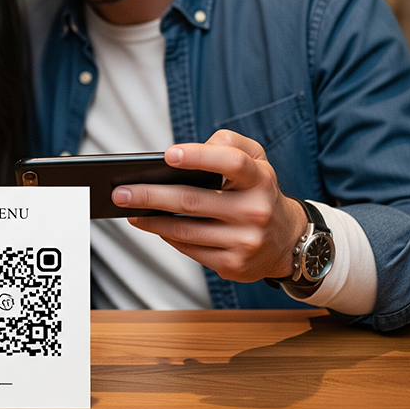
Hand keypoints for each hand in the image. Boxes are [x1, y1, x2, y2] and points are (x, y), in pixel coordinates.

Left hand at [111, 130, 307, 281]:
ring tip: (128, 209)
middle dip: (150, 195)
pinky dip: (166, 236)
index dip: (198, 157)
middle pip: (192, 200)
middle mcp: (255, 210)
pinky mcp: (234, 265)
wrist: (288, 239)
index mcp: (259, 178)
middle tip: (121, 191)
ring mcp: (245, 241)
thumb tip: (188, 150)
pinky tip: (151, 225)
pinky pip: (189, 249)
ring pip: (184, 230)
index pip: (230, 162)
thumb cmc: (258, 190)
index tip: (167, 155)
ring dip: (150, 220)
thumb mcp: (256, 158)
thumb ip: (229, 143)